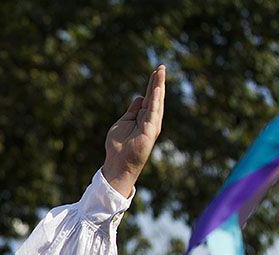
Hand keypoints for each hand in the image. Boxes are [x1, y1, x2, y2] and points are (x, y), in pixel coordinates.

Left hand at [102, 65, 165, 197]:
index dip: (152, 85)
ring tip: (160, 73)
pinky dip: (155, 100)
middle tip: (161, 67)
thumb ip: (132, 111)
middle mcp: (150, 120)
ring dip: (158, 87)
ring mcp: (151, 125)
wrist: (118, 163)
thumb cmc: (118, 146)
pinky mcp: (150, 131)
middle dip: (158, 82)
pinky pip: (153, 112)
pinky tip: (156, 89)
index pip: (149, 98)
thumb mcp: (123, 122)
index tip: (155, 71)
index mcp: (143, 118)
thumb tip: (139, 98)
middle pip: (155, 97)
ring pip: (156, 102)